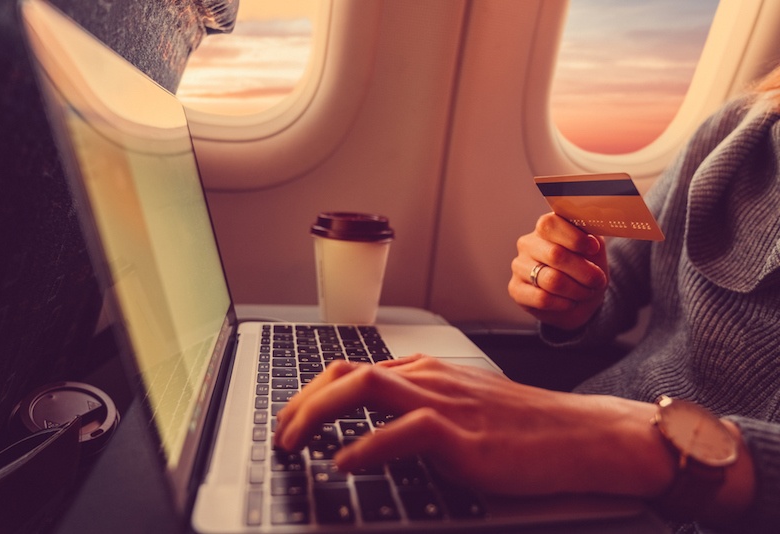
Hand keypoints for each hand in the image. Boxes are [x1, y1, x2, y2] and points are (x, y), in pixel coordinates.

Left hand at [274, 355, 671, 497]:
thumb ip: (419, 411)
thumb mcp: (462, 408)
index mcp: (426, 372)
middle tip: (279, 435)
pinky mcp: (463, 435)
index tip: (291, 420)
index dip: (311, 393)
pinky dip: (366, 447)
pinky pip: (403, 431)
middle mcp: (429, 378)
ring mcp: (445, 402)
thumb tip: (371, 437)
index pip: (352, 370)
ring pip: (365, 386)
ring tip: (294, 444)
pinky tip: (345, 464)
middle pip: (347, 372)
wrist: (580, 435)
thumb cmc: (524, 427)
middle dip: (301, 401)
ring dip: (317, 414)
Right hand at [509, 213, 608, 329]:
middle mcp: (528, 243)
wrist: (579, 298)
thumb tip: (591, 238)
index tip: (593, 249)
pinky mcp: (515, 289)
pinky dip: (563, 303)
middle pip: (555, 255)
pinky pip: (542, 298)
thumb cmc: (586, 269)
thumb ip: (592, 238)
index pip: (550, 224)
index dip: (574, 237)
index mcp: (546, 228)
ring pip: (551, 280)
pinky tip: (569, 302)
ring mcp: (519, 266)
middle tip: (597, 280)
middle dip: (584, 271)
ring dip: (577, 290)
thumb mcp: (594, 250)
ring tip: (585, 292)